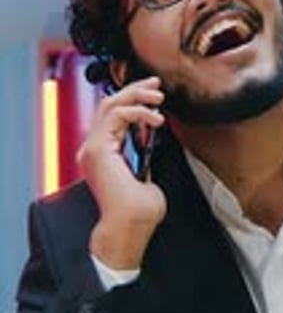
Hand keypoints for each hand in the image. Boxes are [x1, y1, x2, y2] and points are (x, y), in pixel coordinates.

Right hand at [77, 76, 166, 269]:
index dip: (134, 101)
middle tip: (156, 85)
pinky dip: (137, 111)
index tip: (155, 98)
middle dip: (134, 90)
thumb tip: (152, 143)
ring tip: (158, 98)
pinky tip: (155, 118)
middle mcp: (94, 149)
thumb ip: (144, 158)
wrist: (130, 227)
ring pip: (109, 104)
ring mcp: (93, 148)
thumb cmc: (139, 212)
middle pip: (109, 104)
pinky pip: (115, 115)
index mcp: (103, 155)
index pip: (113, 117)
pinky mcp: (98, 149)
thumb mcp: (146, 178)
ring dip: (136, 95)